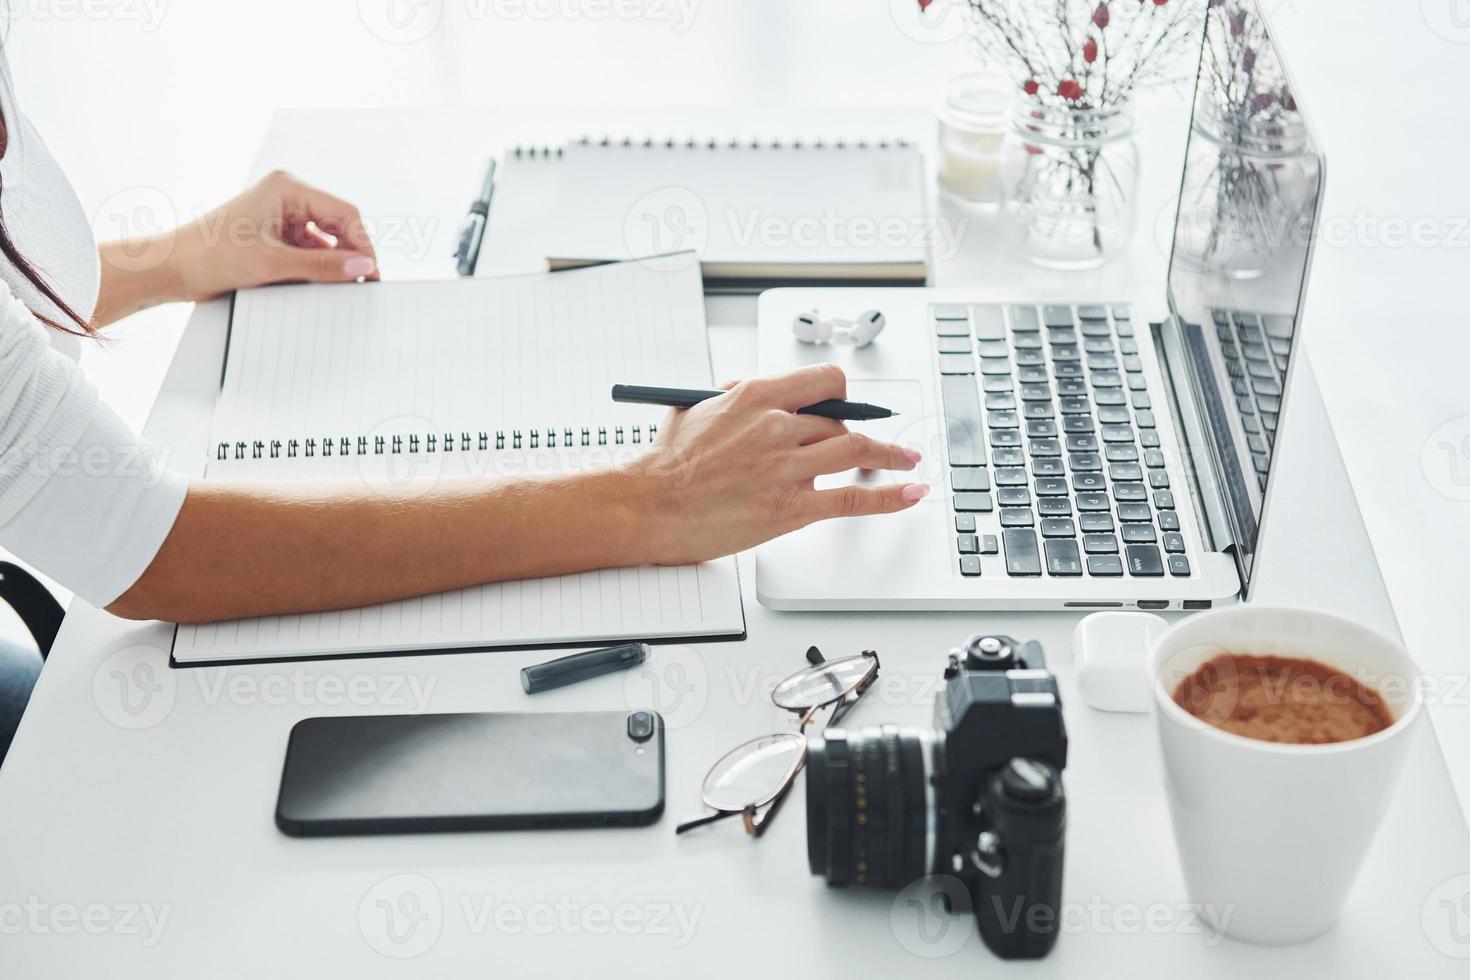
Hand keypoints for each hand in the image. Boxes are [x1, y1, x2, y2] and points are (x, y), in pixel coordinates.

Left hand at [168, 170, 378, 300]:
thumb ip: (322, 266)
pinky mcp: (276, 238)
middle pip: (339, 227)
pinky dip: (315, 271)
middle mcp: (287, 197)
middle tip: (360, 285)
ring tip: (334, 288)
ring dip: (331, 265)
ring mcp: (282, 218)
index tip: (370, 274)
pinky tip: (315, 287)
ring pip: (326, 243)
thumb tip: (362, 267)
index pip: (345, 213)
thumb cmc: (208, 255)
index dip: (363, 244)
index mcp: (287, 188)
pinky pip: (310, 253)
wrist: (171, 270)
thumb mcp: (272, 263)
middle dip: (349, 255)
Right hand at [622, 363, 927, 564]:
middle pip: (841, 421)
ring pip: (856, 450)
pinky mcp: (792, 507)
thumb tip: (754, 393)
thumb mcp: (696, 408)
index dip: (843, 394)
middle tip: (868, 444)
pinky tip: (910, 491)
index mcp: (757, 396)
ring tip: (908, 458)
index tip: (849, 404)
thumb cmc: (666, 463)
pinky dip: (889, 495)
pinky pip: (854, 498)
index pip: (825, 381)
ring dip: (890, 454)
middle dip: (853, 434)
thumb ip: (734, 398)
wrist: (649, 505)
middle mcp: (778, 425)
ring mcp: (788, 467)